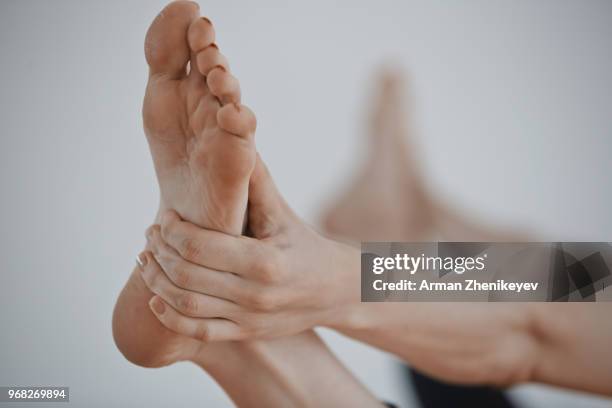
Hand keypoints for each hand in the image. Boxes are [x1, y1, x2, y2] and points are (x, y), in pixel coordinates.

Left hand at [139, 157, 360, 340]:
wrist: (336, 290)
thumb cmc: (305, 243)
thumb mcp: (282, 212)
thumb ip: (255, 180)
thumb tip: (233, 135)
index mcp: (264, 261)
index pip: (198, 246)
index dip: (172, 231)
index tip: (164, 218)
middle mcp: (254, 294)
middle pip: (187, 275)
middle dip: (159, 253)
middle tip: (149, 235)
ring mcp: (248, 318)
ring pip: (187, 305)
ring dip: (157, 282)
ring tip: (145, 261)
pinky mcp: (245, 333)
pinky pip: (199, 332)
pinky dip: (170, 318)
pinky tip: (156, 298)